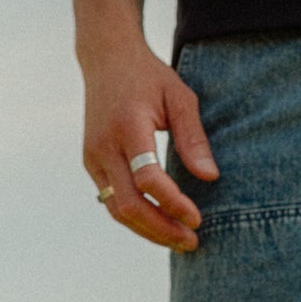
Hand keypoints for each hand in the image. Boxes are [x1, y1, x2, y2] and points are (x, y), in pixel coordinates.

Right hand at [81, 44, 218, 249]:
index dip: (173, 204)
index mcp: (128, 126)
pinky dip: (135, 217)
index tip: (198, 218)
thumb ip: (193, 138)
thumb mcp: (179, 97)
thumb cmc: (148, 76)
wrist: (105, 59)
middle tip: (192, 242)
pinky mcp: (91, 162)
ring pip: (116, 209)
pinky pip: (110, 200)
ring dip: (147, 230)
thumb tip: (209, 178)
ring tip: (178, 240)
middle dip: (161, 229)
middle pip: (129, 204)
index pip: (148, 178)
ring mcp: (92, 156)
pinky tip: (159, 224)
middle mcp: (104, 145)